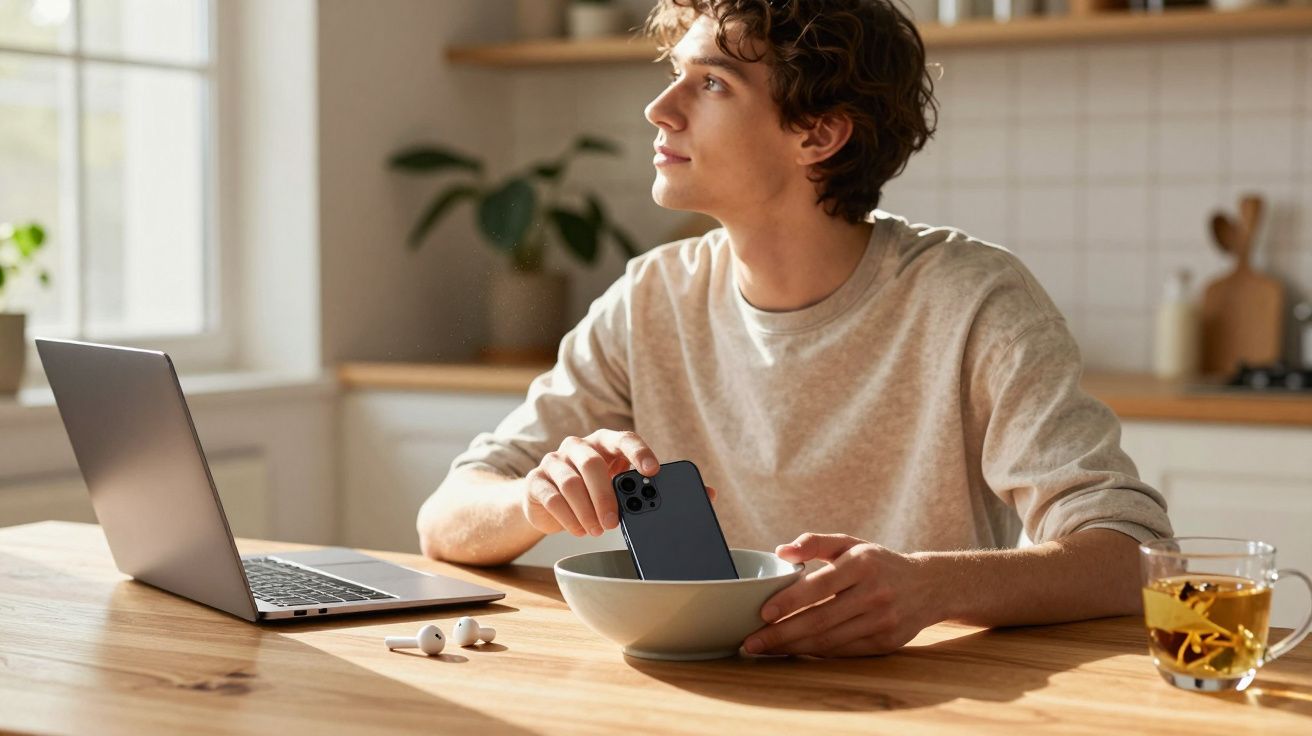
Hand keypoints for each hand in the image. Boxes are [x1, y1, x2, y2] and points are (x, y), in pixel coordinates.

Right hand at [521, 430, 716, 537]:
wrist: (546, 501)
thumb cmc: (595, 492)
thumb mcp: (626, 489)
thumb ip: (660, 490)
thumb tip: (710, 493)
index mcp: (606, 442)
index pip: (625, 438)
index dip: (639, 452)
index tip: (653, 472)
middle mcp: (578, 446)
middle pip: (592, 462)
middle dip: (606, 495)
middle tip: (615, 523)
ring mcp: (554, 461)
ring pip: (570, 481)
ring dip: (586, 510)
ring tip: (597, 530)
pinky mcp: (535, 482)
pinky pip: (550, 497)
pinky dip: (567, 517)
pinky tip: (579, 529)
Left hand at [742, 533, 936, 656]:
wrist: (929, 585)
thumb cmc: (878, 562)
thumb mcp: (850, 543)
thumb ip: (815, 542)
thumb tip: (781, 552)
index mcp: (862, 564)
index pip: (819, 585)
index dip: (790, 601)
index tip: (763, 613)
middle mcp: (875, 593)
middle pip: (821, 619)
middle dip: (782, 634)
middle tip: (751, 642)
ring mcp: (883, 621)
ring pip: (830, 640)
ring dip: (794, 647)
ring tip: (765, 650)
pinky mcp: (886, 643)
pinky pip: (844, 651)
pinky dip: (816, 653)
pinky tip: (793, 651)